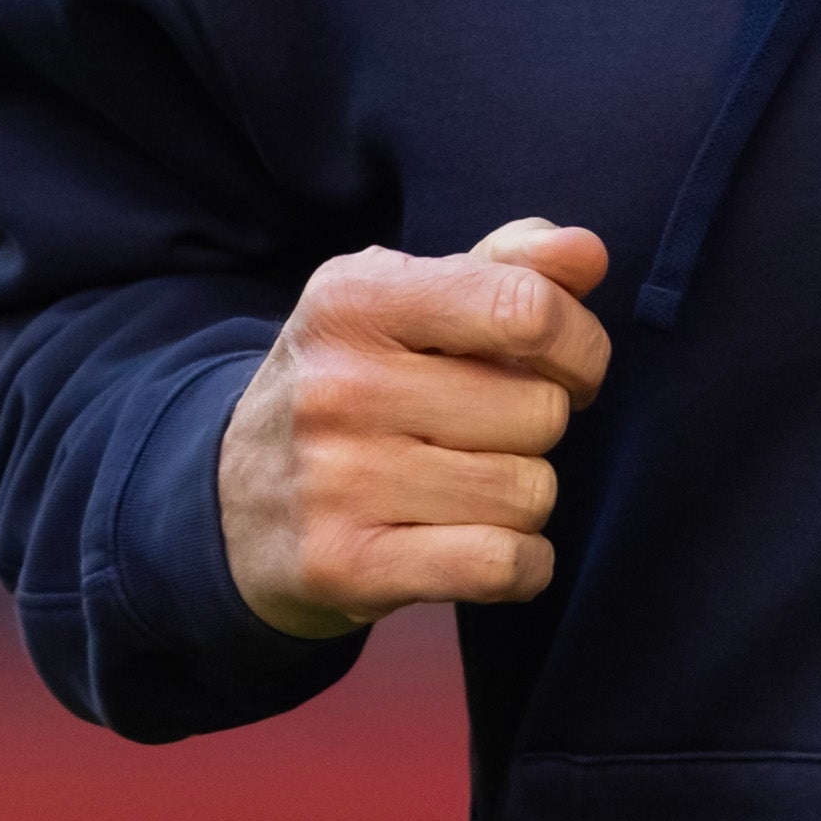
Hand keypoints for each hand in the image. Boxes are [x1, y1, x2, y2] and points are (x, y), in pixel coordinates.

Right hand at [218, 219, 612, 639]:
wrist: (234, 503)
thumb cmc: (353, 386)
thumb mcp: (405, 304)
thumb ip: (505, 267)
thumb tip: (587, 254)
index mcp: (355, 299)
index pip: (526, 309)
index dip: (578, 345)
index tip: (567, 367)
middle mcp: (339, 385)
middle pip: (541, 412)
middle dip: (536, 427)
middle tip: (485, 433)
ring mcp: (337, 481)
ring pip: (529, 493)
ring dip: (522, 498)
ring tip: (466, 486)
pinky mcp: (347, 567)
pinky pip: (503, 566)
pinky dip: (522, 565)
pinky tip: (486, 547)